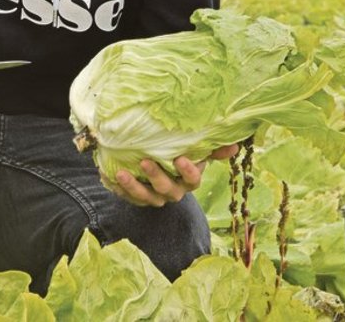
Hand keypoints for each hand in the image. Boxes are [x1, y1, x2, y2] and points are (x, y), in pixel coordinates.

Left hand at [107, 143, 239, 206]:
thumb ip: (212, 148)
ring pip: (146, 197)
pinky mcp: (137, 198)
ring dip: (134, 186)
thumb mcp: (196, 152)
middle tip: (145, 161)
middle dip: (156, 177)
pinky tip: (109, 177)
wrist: (159, 171)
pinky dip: (118, 189)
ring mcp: (154, 197)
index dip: (188, 172)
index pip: (193, 180)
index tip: (180, 158)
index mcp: (189, 181)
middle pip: (167, 190)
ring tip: (122, 172)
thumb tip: (236, 145)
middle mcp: (173, 192)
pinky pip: (128, 197)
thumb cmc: (181, 157)